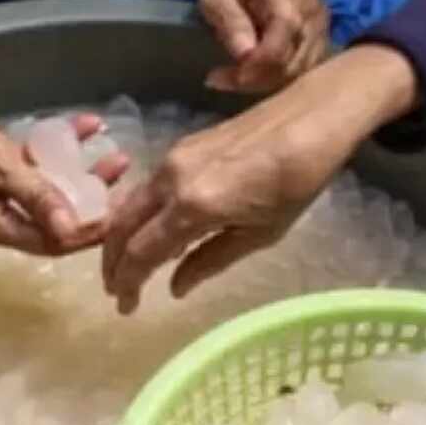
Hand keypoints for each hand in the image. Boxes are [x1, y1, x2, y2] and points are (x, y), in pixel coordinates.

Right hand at [0, 69, 128, 254]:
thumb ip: (34, 196)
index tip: (118, 217)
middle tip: (121, 184)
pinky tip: (85, 127)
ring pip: (48, 191)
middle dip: (90, 203)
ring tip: (114, 156)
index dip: (85, 234)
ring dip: (81, 174)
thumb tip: (70, 230)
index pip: (50, 243)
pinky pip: (35, 165)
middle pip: (53, 219)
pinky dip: (58, 149)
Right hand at [103, 45, 418, 312]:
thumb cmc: (297, 183)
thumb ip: (210, 261)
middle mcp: (171, 180)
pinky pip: (147, 188)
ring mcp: (173, 159)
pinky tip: (155, 232)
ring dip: (122, 237)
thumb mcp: (259, 234)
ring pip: (130, 205)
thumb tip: (175, 288)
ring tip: (129, 265)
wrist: (313, 117)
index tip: (126, 307)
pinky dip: (140, 215)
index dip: (129, 283)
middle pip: (123, 226)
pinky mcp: (181, 147)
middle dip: (113, 262)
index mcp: (192, 206)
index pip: (142, 252)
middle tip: (116, 289)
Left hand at [198, 0, 329, 92]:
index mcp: (287, 4)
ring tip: (236, 75)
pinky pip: (306, 64)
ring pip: (300, 71)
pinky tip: (258, 71)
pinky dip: (282, 74)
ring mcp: (320, 25)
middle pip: (289, 67)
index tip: (217, 78)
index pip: (276, 53)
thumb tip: (245, 55)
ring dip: (266, 81)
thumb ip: (231, 20)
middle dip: (253, 80)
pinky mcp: (321, 31)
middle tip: (220, 79)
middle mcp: (312, 17)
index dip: (248, 73)